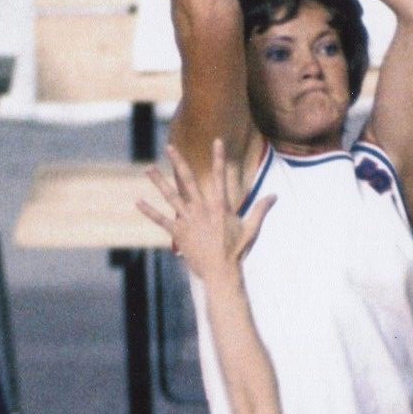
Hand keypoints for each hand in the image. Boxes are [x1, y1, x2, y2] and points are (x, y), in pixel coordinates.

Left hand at [137, 139, 273, 282]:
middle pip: (188, 180)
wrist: (221, 272)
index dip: (219, 158)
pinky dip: (149, 211)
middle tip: (170, 147)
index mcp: (219, 206)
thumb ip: (261, 210)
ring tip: (148, 168)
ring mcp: (188, 220)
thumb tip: (275, 196)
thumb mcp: (251, 229)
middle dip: (179, 162)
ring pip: (171, 196)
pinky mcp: (178, 233)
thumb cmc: (237, 251)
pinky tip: (138, 201)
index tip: (217, 141)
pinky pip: (161, 220)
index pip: (220, 176)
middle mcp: (201, 209)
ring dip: (159, 181)